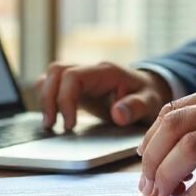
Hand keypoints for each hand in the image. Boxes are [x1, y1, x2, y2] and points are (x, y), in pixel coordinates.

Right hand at [35, 62, 173, 130]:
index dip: (65, 100)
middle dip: (49, 98)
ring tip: (49, 124)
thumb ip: (135, 107)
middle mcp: (90, 70)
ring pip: (51, 75)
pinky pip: (54, 84)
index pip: (73, 76)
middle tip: (51, 125)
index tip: (70, 125)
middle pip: (57, 71)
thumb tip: (117, 114)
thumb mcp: (150, 103)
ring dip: (45, 98)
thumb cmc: (150, 96)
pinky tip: (52, 118)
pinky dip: (48, 98)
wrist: (150, 90)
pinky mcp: (77, 86)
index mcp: (106, 72)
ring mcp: (82, 76)